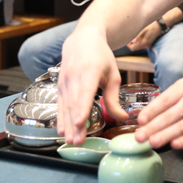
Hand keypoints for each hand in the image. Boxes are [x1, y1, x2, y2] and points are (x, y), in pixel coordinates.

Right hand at [56, 27, 123, 144]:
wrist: (82, 40)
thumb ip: (114, 97)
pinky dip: (60, 118)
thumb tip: (122, 117)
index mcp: (90, 70)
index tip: (80, 122)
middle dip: (75, 124)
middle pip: (74, 103)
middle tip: (78, 141)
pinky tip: (62, 131)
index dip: (82, 107)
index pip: (85, 91)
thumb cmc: (101, 57)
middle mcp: (74, 76)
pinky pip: (59, 105)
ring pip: (65, 106)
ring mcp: (64, 82)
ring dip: (67, 125)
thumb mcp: (113, 74)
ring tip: (71, 141)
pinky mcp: (59, 86)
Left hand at [127, 22, 161, 51]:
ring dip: (134, 43)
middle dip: (130, 43)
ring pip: (137, 46)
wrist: (160, 25)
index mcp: (144, 43)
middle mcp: (145, 45)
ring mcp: (147, 44)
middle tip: (129, 36)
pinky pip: (140, 45)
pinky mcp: (148, 42)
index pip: (132, 48)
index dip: (128, 44)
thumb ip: (138, 36)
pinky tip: (138, 35)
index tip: (127, 37)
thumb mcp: (144, 29)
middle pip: (134, 48)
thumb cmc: (151, 26)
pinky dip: (137, 42)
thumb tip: (132, 41)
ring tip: (133, 35)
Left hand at [134, 69, 182, 149]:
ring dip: (166, 135)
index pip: (164, 100)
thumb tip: (151, 112)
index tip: (140, 121)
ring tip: (153, 142)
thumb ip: (171, 97)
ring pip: (182, 126)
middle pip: (170, 115)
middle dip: (153, 127)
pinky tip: (174, 144)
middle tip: (140, 136)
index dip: (151, 111)